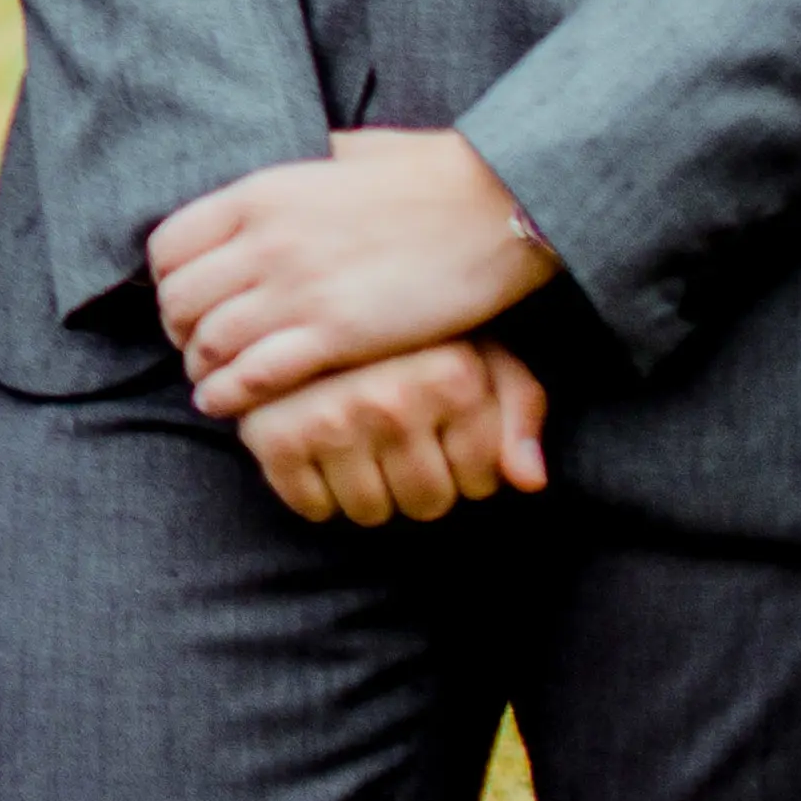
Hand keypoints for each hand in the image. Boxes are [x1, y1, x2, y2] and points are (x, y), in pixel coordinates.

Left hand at [155, 125, 562, 414]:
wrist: (492, 204)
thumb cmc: (425, 176)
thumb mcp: (340, 155)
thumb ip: (299, 172)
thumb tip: (286, 175)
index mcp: (258, 193)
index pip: (168, 246)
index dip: (165, 282)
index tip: (182, 300)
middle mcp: (265, 240)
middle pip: (180, 298)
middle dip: (179, 330)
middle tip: (194, 347)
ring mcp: (299, 288)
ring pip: (211, 341)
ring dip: (201, 367)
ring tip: (208, 382)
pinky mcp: (339, 333)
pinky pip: (257, 373)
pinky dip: (229, 394)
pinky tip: (224, 404)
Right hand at [237, 334, 551, 524]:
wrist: (303, 290)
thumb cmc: (410, 332)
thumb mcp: (483, 355)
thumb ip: (520, 410)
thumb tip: (527, 481)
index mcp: (449, 376)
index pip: (481, 482)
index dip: (469, 470)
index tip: (445, 435)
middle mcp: (390, 399)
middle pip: (427, 503)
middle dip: (420, 485)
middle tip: (400, 444)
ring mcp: (328, 417)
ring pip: (370, 510)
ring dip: (368, 492)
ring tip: (361, 448)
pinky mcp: (273, 433)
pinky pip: (310, 505)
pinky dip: (314, 494)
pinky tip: (318, 453)